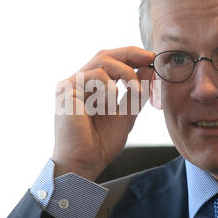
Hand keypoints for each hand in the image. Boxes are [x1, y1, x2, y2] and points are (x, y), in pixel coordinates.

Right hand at [52, 46, 154, 180]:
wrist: (85, 163)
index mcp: (92, 87)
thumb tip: (148, 69)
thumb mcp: (127, 114)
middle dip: (130, 54)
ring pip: (102, 61)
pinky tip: (112, 104)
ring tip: (136, 92)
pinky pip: (92, 76)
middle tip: (150, 58)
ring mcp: (71, 85)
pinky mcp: (66, 90)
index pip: (111, 61)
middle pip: (105, 55)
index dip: (131, 56)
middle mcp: (80, 82)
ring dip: (125, 73)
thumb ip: (136, 93)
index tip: (152, 58)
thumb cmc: (101, 143)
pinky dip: (109, 87)